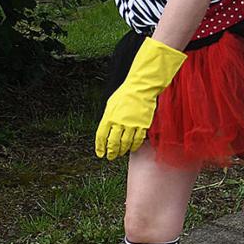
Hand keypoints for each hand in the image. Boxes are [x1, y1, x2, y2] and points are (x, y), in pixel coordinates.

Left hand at [95, 37, 187, 159]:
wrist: (141, 88)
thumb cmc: (126, 93)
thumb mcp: (111, 104)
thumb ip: (108, 118)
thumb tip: (107, 129)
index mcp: (109, 117)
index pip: (101, 136)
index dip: (100, 147)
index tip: (101, 154)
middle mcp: (119, 122)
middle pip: (113, 143)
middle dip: (111, 152)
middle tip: (111, 156)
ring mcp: (131, 124)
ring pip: (125, 143)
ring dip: (122, 151)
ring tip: (120, 154)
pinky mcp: (142, 125)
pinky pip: (137, 140)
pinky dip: (134, 146)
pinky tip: (132, 148)